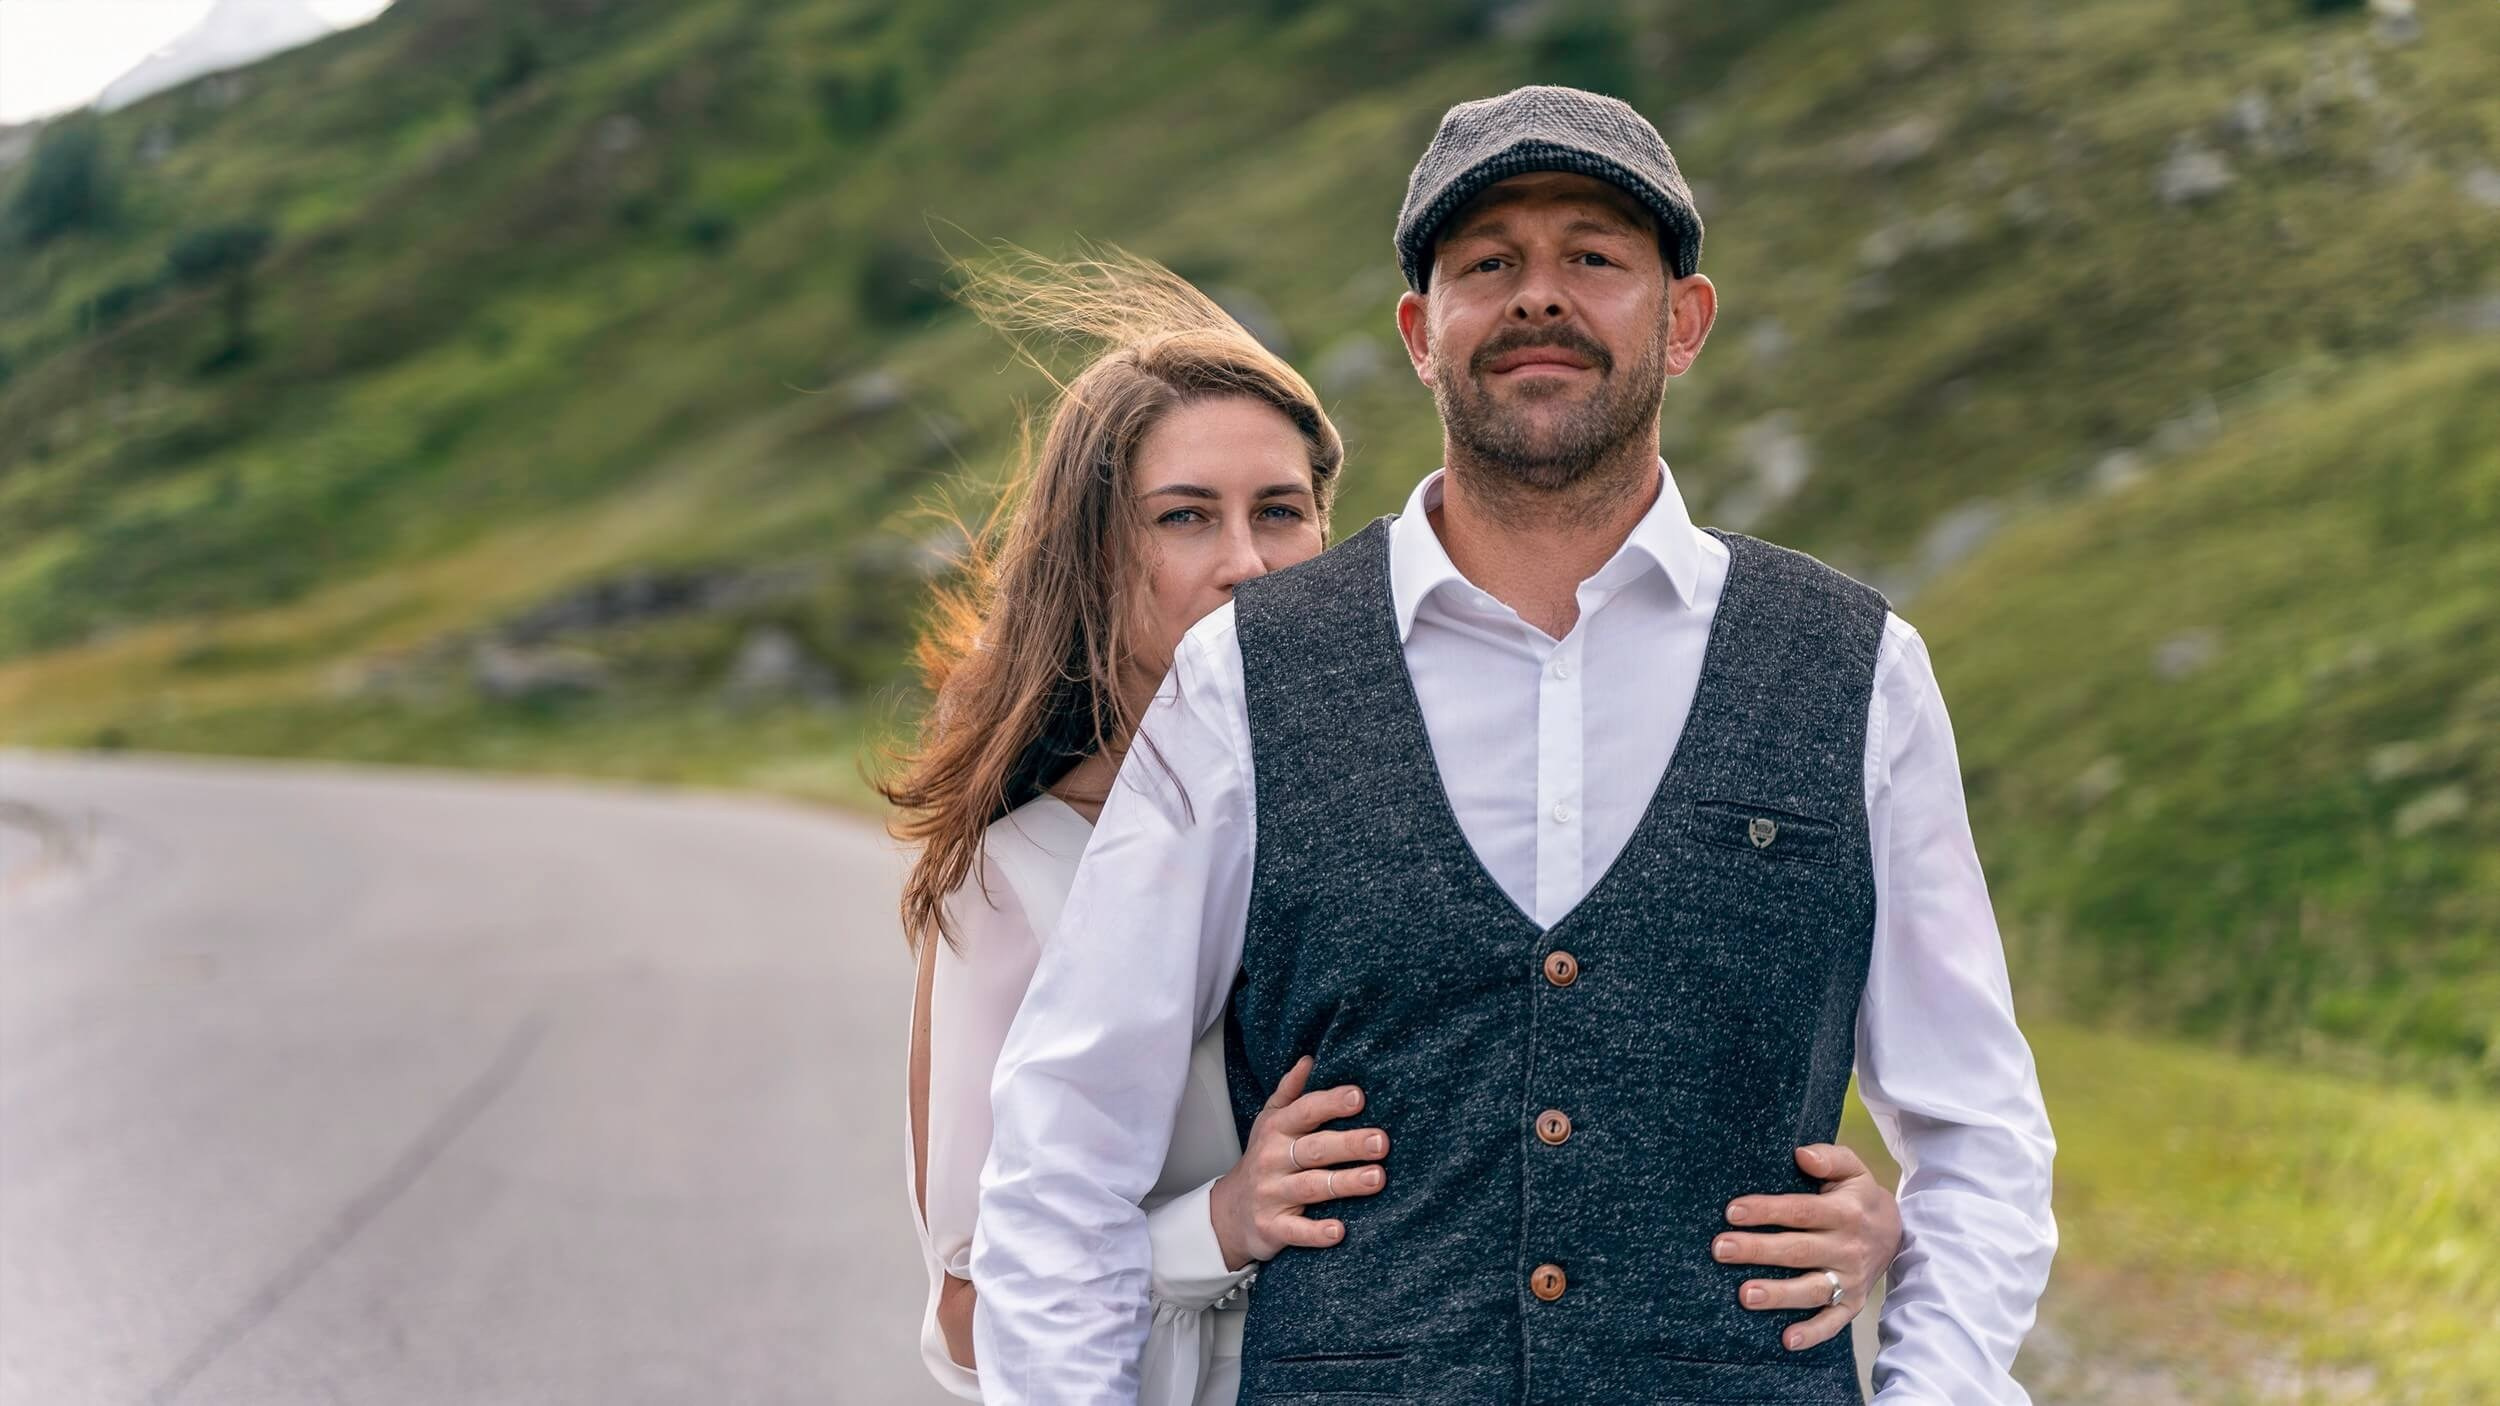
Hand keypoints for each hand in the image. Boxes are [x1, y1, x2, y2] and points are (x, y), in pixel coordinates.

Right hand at [1207, 1055, 1388, 1269]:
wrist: (1228, 1213)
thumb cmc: (1263, 1161)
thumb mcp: (1269, 1123)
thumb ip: (1290, 1093)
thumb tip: (1309, 1060)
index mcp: (1275, 1130)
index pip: (1304, 1112)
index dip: (1330, 1103)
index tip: (1358, 1097)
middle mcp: (1272, 1160)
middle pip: (1313, 1149)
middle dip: (1348, 1144)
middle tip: (1381, 1141)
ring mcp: (1271, 1195)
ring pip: (1310, 1187)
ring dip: (1344, 1183)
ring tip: (1376, 1178)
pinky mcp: (1271, 1227)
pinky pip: (1296, 1230)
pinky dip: (1316, 1232)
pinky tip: (1340, 1231)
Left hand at [1714, 1142, 1903, 1350]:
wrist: (1897, 1232)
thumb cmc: (1858, 1196)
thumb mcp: (1852, 1169)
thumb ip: (1829, 1158)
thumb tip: (1802, 1154)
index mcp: (1845, 1212)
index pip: (1801, 1211)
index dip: (1767, 1210)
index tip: (1732, 1212)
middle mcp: (1848, 1248)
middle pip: (1798, 1251)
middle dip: (1758, 1251)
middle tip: (1720, 1249)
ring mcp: (1852, 1279)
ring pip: (1812, 1289)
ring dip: (1778, 1294)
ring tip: (1744, 1295)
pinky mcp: (1854, 1304)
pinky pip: (1833, 1322)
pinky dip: (1812, 1333)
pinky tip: (1786, 1340)